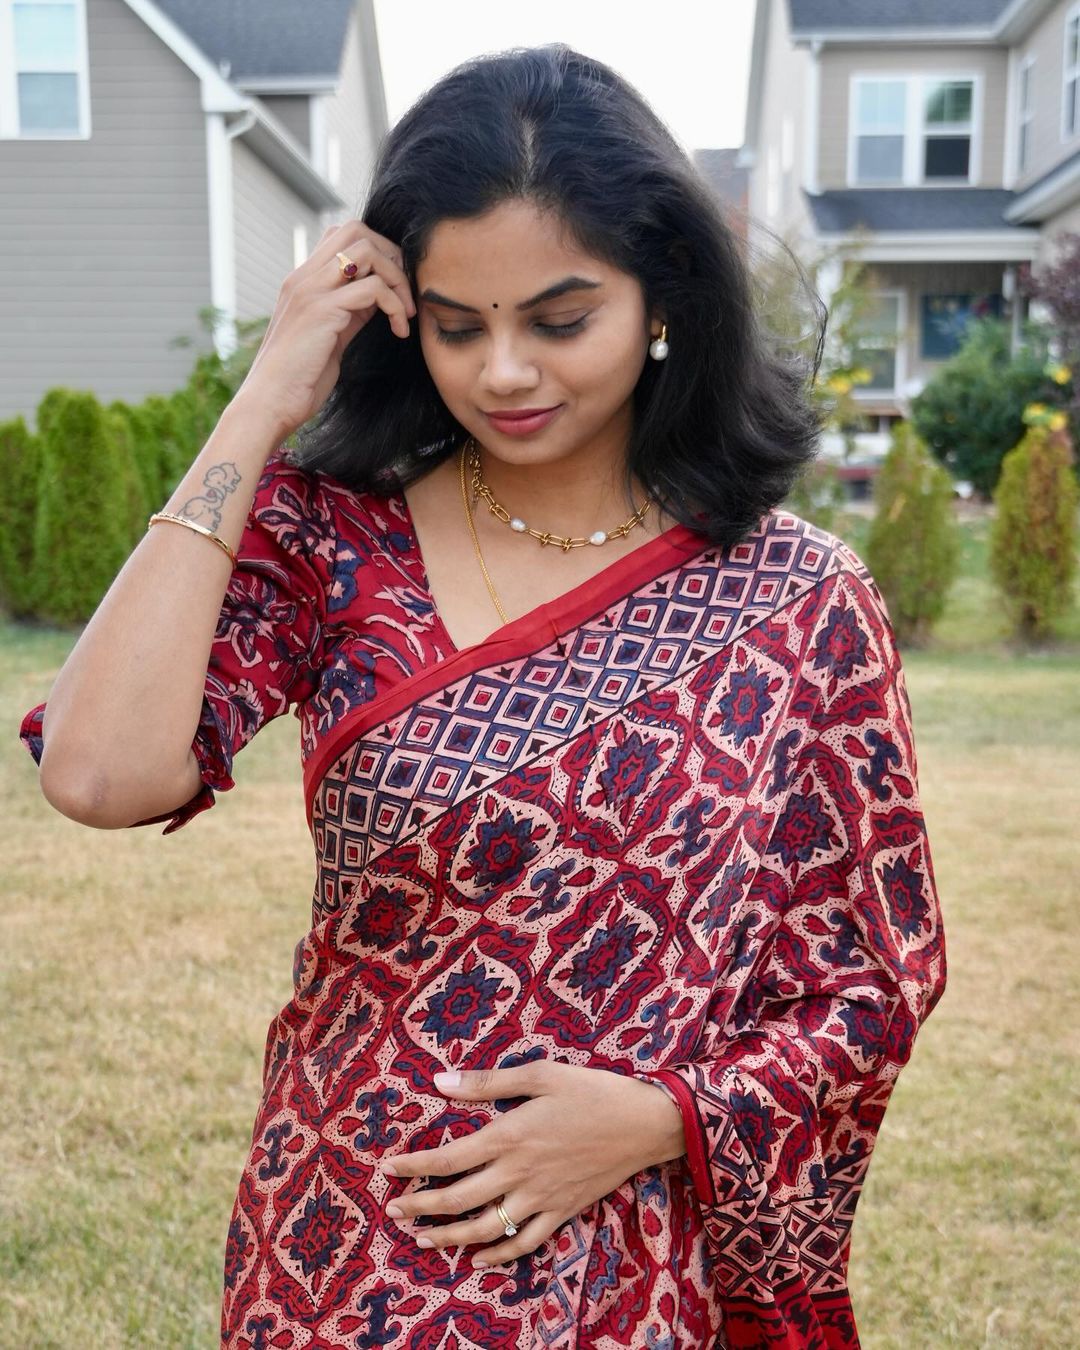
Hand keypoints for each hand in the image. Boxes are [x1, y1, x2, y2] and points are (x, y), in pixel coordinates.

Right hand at [232, 220, 416, 439]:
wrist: (270, 403)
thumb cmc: (299, 378)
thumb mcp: (331, 335)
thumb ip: (350, 310)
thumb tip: (380, 296)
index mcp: (303, 280)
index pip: (343, 235)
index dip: (378, 252)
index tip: (394, 288)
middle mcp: (303, 277)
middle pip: (357, 231)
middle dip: (393, 257)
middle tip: (406, 294)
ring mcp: (310, 290)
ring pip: (367, 251)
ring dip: (398, 280)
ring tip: (404, 314)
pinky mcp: (322, 311)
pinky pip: (373, 289)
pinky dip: (395, 306)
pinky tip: (399, 331)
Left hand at [379, 1060, 684, 1267]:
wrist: (644, 1123)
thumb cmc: (592, 1090)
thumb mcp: (540, 1074)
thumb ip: (489, 1082)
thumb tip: (440, 1081)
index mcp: (510, 1135)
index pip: (449, 1159)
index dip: (414, 1168)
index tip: (387, 1170)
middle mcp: (519, 1172)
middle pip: (459, 1199)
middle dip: (420, 1208)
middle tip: (393, 1210)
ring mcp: (541, 1198)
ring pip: (485, 1228)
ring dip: (449, 1237)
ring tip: (422, 1239)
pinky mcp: (562, 1211)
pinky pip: (525, 1243)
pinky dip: (498, 1255)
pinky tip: (478, 1257)